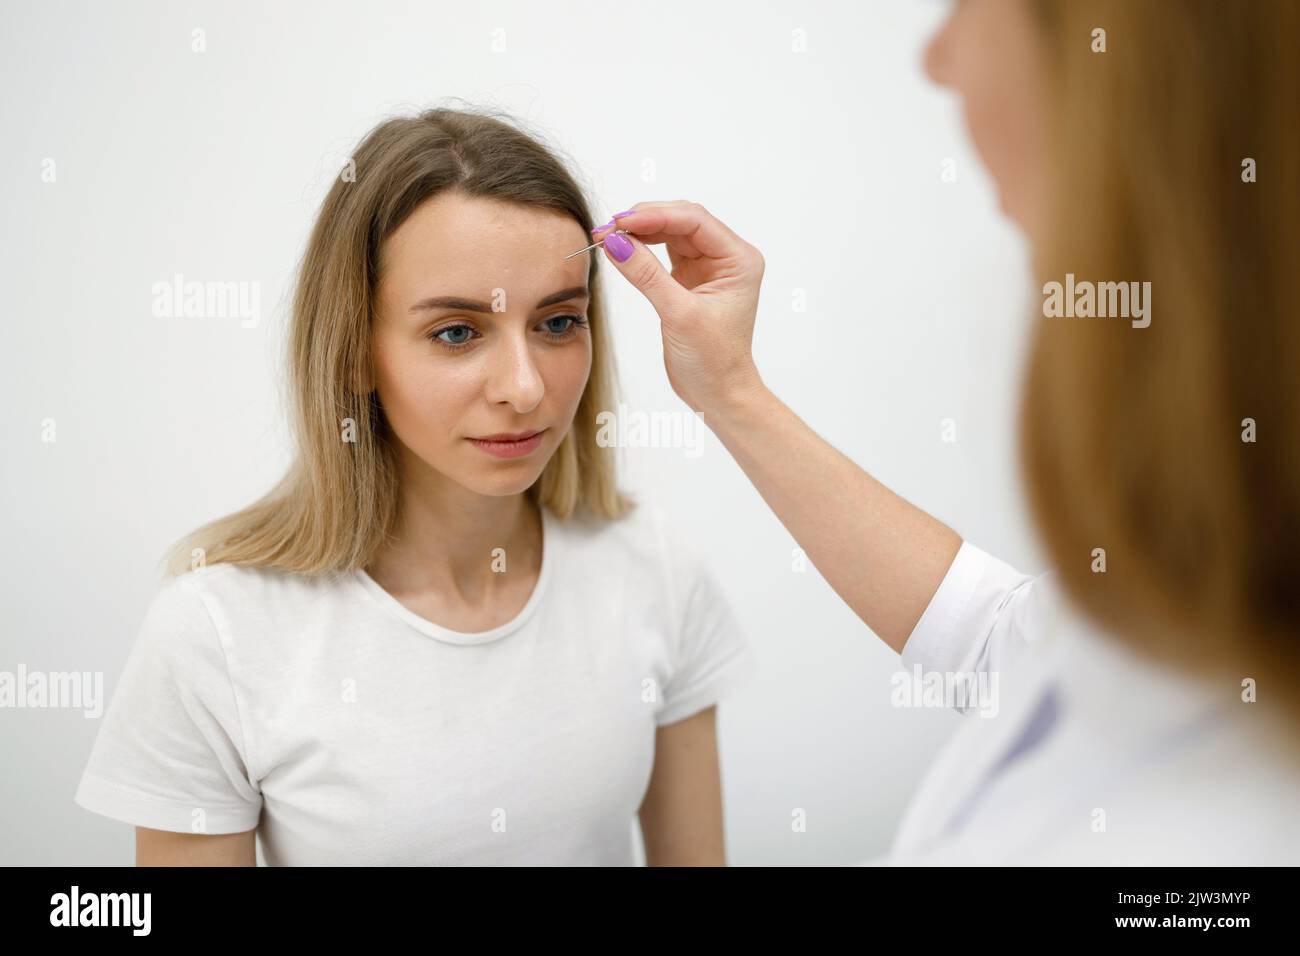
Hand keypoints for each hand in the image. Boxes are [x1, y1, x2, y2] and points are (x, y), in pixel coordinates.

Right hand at [592, 201, 765, 415]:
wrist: (718, 394)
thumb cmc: (714, 361)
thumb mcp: (679, 315)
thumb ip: (647, 275)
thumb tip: (615, 242)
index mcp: (738, 259)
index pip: (694, 220)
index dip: (656, 215)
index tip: (621, 222)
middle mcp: (726, 257)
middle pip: (681, 220)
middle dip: (644, 220)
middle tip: (607, 228)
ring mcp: (707, 267)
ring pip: (670, 233)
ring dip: (639, 232)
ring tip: (607, 236)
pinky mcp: (688, 280)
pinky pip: (662, 252)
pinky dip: (641, 248)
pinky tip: (621, 248)